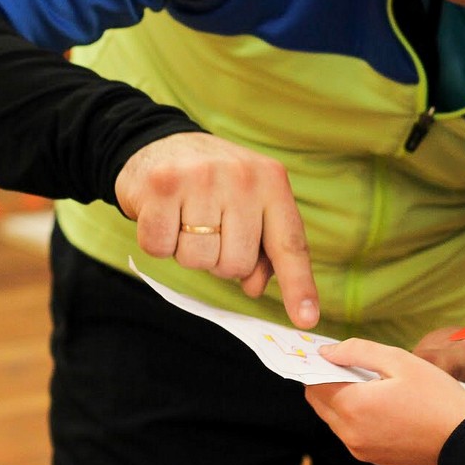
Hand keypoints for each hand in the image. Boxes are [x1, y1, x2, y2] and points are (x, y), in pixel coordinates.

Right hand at [115, 132, 319, 327]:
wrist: (159, 144)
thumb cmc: (211, 184)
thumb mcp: (248, 204)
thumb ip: (263, 246)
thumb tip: (255, 287)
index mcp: (271, 181)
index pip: (289, 243)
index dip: (298, 285)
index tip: (306, 319)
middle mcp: (241, 176)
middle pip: (236, 263)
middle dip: (219, 260)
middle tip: (208, 230)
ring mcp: (201, 178)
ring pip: (198, 260)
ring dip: (187, 251)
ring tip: (185, 219)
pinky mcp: (161, 186)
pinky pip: (161, 247)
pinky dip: (157, 242)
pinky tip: (162, 215)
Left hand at [304, 338, 464, 464]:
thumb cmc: (436, 396)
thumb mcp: (399, 361)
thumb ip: (357, 351)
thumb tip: (326, 352)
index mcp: (353, 406)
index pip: (314, 382)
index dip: (317, 365)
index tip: (328, 353)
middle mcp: (350, 433)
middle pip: (319, 401)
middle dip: (327, 381)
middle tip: (350, 364)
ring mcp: (360, 449)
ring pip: (333, 418)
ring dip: (341, 399)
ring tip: (370, 383)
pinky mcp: (372, 458)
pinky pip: (350, 432)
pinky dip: (354, 416)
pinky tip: (379, 404)